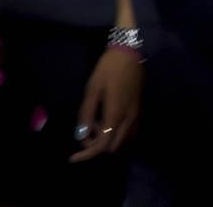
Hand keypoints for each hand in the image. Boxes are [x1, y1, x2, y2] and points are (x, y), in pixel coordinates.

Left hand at [69, 47, 142, 162]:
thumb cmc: (108, 69)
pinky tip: (106, 118)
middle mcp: (129, 121)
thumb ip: (86, 113)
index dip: (87, 154)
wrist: (129, 53)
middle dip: (96, 144)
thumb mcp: (92, 89)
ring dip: (107, 138)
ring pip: (121, 141)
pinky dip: (115, 133)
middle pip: (112, 147)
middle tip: (86, 127)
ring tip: (96, 120)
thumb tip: (80, 134)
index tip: (74, 157)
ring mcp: (136, 117)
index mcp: (116, 115)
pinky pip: (127, 132)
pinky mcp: (138, 111)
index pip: (101, 145)